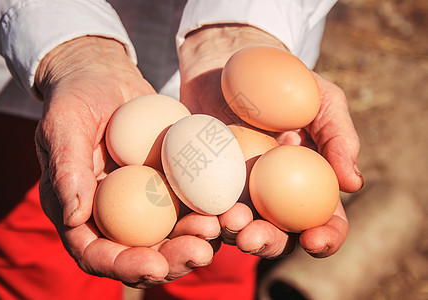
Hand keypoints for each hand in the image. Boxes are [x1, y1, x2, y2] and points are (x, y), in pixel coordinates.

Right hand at [34, 36, 220, 287]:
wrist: (104, 76)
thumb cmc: (75, 98)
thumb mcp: (64, 126)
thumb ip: (67, 169)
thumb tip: (74, 216)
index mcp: (80, 211)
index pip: (95, 252)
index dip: (123, 266)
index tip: (153, 265)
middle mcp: (113, 213)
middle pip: (141, 252)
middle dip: (171, 259)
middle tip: (199, 252)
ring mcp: (144, 200)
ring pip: (170, 234)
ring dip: (196, 239)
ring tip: (217, 229)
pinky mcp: (169, 182)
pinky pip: (189, 202)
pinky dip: (209, 210)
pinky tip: (228, 207)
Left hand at [179, 25, 363, 258]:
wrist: (232, 65)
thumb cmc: (285, 82)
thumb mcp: (321, 100)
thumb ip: (339, 137)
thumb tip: (353, 184)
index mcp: (310, 182)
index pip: (325, 220)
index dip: (325, 238)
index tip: (313, 241)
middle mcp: (275, 195)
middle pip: (278, 235)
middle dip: (268, 244)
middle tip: (252, 236)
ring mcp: (238, 190)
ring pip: (239, 228)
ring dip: (233, 233)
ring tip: (227, 219)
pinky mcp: (205, 183)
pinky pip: (204, 206)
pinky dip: (203, 216)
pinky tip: (200, 213)